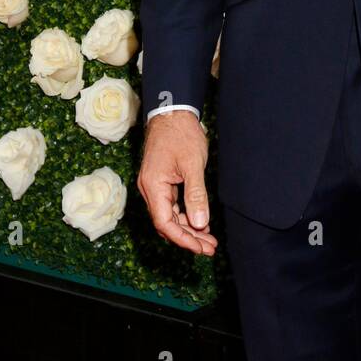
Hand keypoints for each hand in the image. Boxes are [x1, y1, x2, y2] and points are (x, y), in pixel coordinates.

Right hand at [138, 110, 218, 254]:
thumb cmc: (181, 134)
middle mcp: (150, 189)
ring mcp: (155, 186)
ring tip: (209, 239)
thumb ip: (196, 194)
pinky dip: (186, 215)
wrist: (172, 112)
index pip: (165, 223)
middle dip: (188, 237)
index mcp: (153, 186)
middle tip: (210, 248)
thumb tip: (200, 223)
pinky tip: (201, 221)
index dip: (183, 238)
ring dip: (188, 228)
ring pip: (170, 216)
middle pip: (166, 223)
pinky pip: (172, 205)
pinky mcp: (162, 181)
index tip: (201, 248)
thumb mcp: (192, 164)